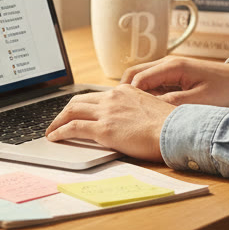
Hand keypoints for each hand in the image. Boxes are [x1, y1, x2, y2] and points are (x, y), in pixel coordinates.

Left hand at [44, 85, 173, 161]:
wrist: (177, 131)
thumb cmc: (170, 126)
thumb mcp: (151, 110)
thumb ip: (135, 111)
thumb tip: (129, 121)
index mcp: (125, 91)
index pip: (96, 96)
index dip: (82, 104)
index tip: (75, 112)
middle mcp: (113, 98)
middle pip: (79, 100)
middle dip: (65, 111)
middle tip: (58, 121)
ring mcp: (107, 112)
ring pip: (72, 111)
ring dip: (57, 121)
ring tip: (51, 130)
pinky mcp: (104, 129)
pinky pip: (73, 128)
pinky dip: (60, 132)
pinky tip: (54, 138)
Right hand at [122, 56, 228, 107]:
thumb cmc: (224, 89)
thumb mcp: (199, 101)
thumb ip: (174, 103)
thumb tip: (150, 110)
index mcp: (173, 66)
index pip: (138, 78)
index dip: (129, 96)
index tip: (125, 113)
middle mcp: (167, 62)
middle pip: (134, 73)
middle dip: (125, 92)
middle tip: (122, 112)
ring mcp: (169, 67)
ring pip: (141, 77)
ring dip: (135, 93)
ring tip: (133, 112)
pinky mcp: (173, 74)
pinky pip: (152, 82)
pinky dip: (145, 93)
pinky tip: (148, 109)